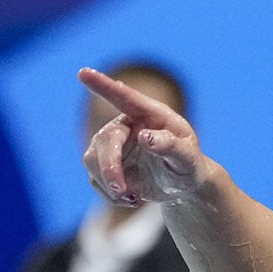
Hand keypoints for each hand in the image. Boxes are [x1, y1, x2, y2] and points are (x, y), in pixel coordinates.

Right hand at [79, 67, 206, 204]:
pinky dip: (111, 194)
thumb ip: (171, 146)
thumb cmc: (189, 165)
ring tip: (132, 198)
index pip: (125, 97)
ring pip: (93, 160)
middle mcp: (127, 125)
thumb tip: (144, 137)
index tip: (83, 73)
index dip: (103, 85)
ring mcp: (113, 145)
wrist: (182, 184)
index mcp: (150, 115)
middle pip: (106, 140)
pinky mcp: (105, 164)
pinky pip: (96, 179)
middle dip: (110, 167)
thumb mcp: (188, 158)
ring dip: (109, 183)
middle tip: (121, 190)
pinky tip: (132, 198)